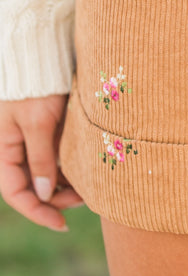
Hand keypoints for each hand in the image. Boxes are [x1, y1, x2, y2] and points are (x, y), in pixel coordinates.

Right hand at [0, 94, 84, 231]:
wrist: (43, 51)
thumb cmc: (36, 85)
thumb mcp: (37, 122)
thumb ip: (40, 157)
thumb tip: (42, 194)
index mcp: (2, 149)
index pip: (15, 192)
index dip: (37, 212)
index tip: (62, 224)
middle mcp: (16, 147)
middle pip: (34, 186)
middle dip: (57, 198)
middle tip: (85, 200)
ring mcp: (33, 138)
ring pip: (49, 172)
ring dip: (67, 183)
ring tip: (92, 187)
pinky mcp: (50, 128)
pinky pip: (59, 155)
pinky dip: (72, 165)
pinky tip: (90, 169)